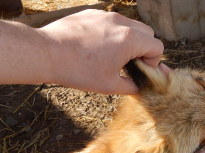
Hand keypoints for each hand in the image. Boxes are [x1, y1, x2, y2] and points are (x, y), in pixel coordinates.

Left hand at [40, 10, 163, 93]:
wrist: (47, 53)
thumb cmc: (78, 70)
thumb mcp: (109, 85)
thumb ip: (131, 86)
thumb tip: (138, 87)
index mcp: (129, 40)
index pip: (157, 47)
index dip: (152, 62)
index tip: (139, 70)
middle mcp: (121, 22)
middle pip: (147, 33)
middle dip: (144, 48)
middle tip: (129, 63)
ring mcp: (105, 15)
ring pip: (129, 25)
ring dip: (129, 40)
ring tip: (112, 56)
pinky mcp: (91, 13)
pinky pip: (111, 21)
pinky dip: (111, 33)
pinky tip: (96, 47)